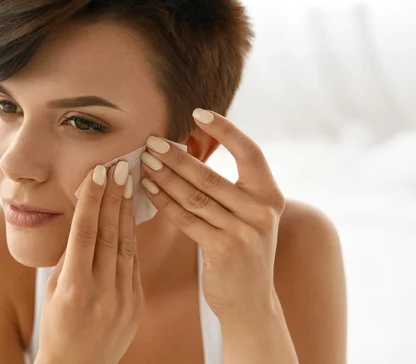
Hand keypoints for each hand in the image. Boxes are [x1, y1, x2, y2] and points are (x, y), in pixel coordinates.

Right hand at [36, 162, 142, 363]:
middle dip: (114, 196)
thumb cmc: (56, 325)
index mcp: (73, 288)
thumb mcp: (53, 290)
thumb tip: (84, 217)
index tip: (98, 173)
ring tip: (129, 182)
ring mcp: (123, 299)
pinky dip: (131, 236)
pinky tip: (131, 214)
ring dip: (127, 211)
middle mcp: (101, 292)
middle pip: (109, 233)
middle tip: (120, 166)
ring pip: (127, 244)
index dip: (92, 200)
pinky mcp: (137, 304)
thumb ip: (70, 256)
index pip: (84, 233)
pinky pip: (134, 262)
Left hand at [141, 109, 284, 322]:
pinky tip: (148, 189)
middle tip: (152, 141)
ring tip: (144, 161)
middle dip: (177, 156)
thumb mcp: (250, 217)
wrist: (251, 303)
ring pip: (195, 197)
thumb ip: (233, 189)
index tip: (198, 112)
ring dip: (165, 176)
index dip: (226, 130)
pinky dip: (164, 202)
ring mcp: (245, 232)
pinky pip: (186, 220)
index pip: (251, 152)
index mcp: (270, 196)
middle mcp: (262, 211)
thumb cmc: (244, 251)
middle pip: (211, 176)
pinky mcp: (224, 250)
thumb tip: (190, 152)